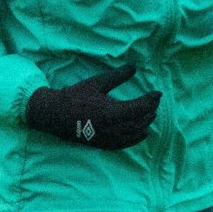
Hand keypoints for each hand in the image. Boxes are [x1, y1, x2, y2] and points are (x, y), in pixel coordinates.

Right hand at [23, 66, 160, 149]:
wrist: (55, 115)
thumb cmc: (75, 97)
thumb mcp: (96, 83)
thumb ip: (117, 76)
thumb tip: (134, 67)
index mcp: (113, 112)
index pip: (141, 108)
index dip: (152, 100)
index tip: (158, 93)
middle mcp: (114, 128)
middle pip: (141, 121)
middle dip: (150, 110)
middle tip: (155, 101)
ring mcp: (110, 138)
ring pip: (136, 133)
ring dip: (146, 123)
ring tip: (151, 114)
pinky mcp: (105, 144)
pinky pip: (126, 143)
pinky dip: (137, 137)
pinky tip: (142, 132)